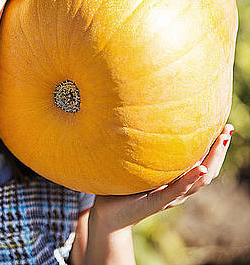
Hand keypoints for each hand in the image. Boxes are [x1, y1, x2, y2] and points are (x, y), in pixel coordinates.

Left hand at [90, 124, 233, 231]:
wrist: (107, 216)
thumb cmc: (120, 189)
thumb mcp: (137, 167)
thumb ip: (146, 150)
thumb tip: (145, 120)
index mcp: (175, 181)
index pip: (202, 163)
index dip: (215, 147)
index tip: (224, 127)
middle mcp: (177, 190)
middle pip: (208, 170)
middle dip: (220, 150)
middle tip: (229, 129)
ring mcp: (169, 197)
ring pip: (200, 180)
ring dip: (212, 160)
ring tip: (222, 140)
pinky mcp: (156, 201)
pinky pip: (176, 189)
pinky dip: (190, 179)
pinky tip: (200, 168)